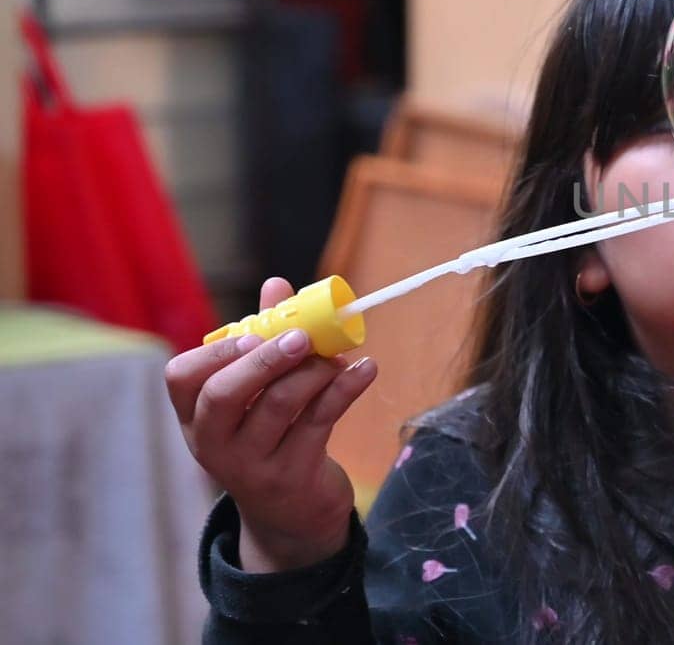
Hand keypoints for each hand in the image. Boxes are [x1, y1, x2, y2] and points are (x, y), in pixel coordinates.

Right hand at [166, 277, 378, 571]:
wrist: (292, 515)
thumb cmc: (272, 438)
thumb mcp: (256, 397)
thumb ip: (264, 339)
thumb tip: (277, 285)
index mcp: (195, 418)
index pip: (181, 378)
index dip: (215, 352)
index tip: (253, 335)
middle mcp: (213, 444)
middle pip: (223, 395)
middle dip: (264, 359)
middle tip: (301, 337)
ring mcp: (251, 465)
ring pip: (279, 406)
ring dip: (314, 371)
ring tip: (338, 356)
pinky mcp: (293, 476)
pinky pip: (320, 422)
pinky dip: (345, 389)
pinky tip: (365, 369)